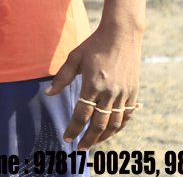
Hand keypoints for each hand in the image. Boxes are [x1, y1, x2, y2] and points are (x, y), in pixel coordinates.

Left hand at [47, 23, 142, 149]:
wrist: (122, 35)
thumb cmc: (94, 45)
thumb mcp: (75, 58)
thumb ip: (62, 77)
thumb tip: (49, 94)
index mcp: (93, 84)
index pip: (81, 114)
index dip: (73, 128)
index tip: (67, 138)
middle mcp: (109, 91)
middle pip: (99, 124)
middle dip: (88, 139)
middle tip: (79, 148)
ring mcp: (123, 93)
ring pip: (114, 123)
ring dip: (103, 137)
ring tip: (93, 143)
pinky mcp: (133, 92)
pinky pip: (126, 115)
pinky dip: (119, 126)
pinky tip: (110, 132)